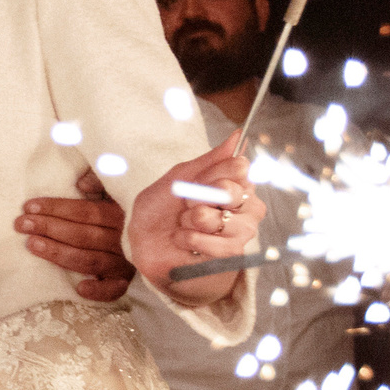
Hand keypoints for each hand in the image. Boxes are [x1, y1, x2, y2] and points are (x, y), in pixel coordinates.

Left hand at [17, 168, 135, 301]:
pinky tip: (80, 288)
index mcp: (122, 213)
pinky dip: (100, 290)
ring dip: (60, 254)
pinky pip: (115, 289)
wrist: (160, 233)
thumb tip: (81, 184)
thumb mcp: (116, 187)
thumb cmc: (126, 207)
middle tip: (21, 224)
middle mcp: (125, 238)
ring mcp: (127, 262)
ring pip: (91, 260)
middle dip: (49, 228)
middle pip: (83, 235)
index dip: (57, 208)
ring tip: (32, 245)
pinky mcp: (128, 281)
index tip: (29, 206)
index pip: (85, 211)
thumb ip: (100, 180)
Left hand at [129, 133, 264, 299]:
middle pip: (233, 191)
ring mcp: (243, 230)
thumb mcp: (179, 177)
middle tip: (186, 205)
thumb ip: (210, 159)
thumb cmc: (161, 208)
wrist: (143, 242)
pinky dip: (192, 240)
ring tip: (184, 224)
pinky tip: (185, 240)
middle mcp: (246, 204)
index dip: (209, 176)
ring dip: (193, 221)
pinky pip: (220, 245)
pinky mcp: (234, 254)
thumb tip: (237, 134)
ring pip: (224, 219)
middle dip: (198, 198)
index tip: (192, 183)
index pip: (239, 167)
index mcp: (235, 181)